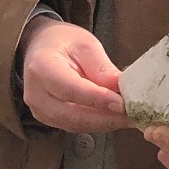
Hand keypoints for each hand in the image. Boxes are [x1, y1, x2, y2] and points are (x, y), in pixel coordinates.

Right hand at [20, 19, 128, 133]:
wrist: (41, 48)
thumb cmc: (62, 42)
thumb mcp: (85, 44)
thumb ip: (102, 67)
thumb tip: (122, 88)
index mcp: (41, 68)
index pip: (71, 89)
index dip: (97, 99)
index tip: (121, 104)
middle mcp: (35, 94)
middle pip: (72, 115)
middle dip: (105, 118)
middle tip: (132, 116)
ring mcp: (39, 110)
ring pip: (75, 125)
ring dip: (104, 124)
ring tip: (128, 118)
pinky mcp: (48, 119)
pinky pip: (74, 126)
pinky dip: (96, 124)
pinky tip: (115, 119)